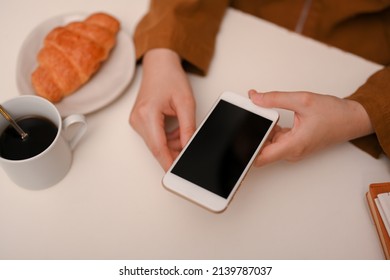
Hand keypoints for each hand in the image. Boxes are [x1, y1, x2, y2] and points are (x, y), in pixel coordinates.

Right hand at [129, 49, 195, 170]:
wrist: (159, 64)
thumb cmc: (170, 77)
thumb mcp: (186, 103)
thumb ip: (188, 127)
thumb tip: (188, 146)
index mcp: (147, 114)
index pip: (158, 147)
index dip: (168, 162)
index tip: (175, 174)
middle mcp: (138, 119)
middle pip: (157, 147)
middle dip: (174, 151)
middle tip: (189, 150)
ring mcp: (137, 121)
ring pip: (156, 144)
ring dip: (172, 143)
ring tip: (182, 128)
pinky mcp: (140, 121)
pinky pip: (155, 137)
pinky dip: (167, 137)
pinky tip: (176, 128)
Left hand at [248, 90, 373, 165]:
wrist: (352, 119)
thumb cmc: (334, 114)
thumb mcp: (303, 100)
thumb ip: (275, 99)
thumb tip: (255, 98)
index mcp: (293, 146)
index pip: (260, 158)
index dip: (245, 152)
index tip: (235, 142)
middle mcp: (291, 152)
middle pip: (261, 150)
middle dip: (250, 136)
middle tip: (244, 118)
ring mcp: (292, 149)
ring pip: (267, 144)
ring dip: (260, 131)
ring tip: (256, 114)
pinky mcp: (293, 144)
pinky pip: (275, 139)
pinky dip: (269, 129)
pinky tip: (268, 116)